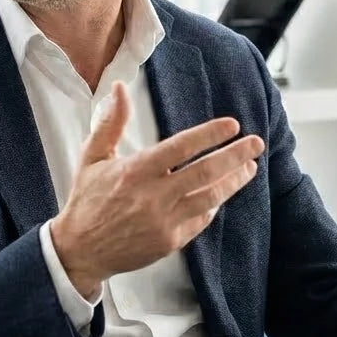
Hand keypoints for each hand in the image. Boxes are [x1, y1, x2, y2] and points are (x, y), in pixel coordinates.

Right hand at [49, 80, 264, 299]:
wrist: (80, 250)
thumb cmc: (86, 198)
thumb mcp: (92, 156)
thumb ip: (111, 122)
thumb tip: (119, 87)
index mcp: (135, 170)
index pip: (181, 147)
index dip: (209, 135)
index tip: (232, 125)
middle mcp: (153, 195)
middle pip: (205, 172)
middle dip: (235, 155)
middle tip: (256, 143)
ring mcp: (164, 221)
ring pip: (210, 197)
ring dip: (234, 181)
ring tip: (250, 167)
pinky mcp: (170, 242)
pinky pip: (201, 219)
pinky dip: (214, 204)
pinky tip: (223, 192)